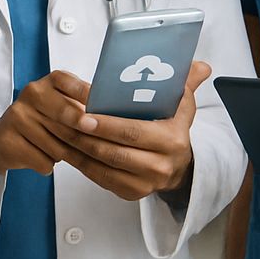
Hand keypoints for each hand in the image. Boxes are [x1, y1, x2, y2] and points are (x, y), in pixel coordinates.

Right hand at [0, 72, 93, 182]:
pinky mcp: (9, 139)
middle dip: (83, 135)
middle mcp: (30, 94)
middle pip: (66, 117)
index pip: (69, 83)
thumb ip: (82, 109)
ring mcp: (17, 116)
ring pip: (57, 144)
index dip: (87, 98)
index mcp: (47, 83)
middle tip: (97, 144)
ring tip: (63, 152)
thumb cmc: (40, 124)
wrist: (1, 140)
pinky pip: (42, 159)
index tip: (99, 116)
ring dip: (66, 155)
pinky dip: (48, 165)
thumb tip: (115, 120)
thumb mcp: (59, 108)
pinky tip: (44, 159)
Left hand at [49, 62, 210, 201]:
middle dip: (84, 136)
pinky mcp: (130, 193)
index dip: (106, 125)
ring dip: (76, 149)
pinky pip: (98, 178)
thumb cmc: (172, 127)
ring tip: (57, 130)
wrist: (178, 166)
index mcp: (172, 140)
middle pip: (114, 151)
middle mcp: (161, 166)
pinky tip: (65, 148)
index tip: (83, 115)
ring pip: (102, 166)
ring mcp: (145, 184)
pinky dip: (79, 163)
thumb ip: (186, 82)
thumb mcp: (181, 105)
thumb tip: (202, 65)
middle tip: (63, 121)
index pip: (133, 131)